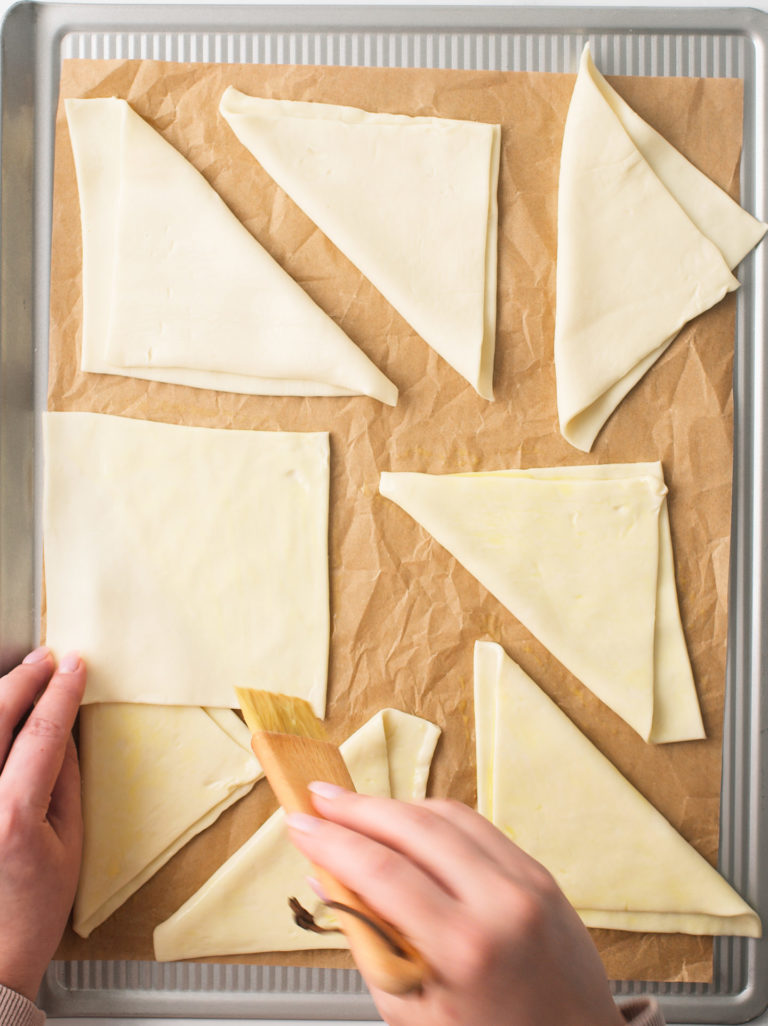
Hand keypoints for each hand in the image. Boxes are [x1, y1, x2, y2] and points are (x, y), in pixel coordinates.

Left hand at [0, 648, 85, 1000]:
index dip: (62, 691)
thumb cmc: (28, 915)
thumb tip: (62, 729)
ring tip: (20, 676)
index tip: (76, 667)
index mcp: (10, 814)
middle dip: (23, 678)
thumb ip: (64, 780)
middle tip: (46, 661)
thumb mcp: (69, 844)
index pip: (41, 730)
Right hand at [287, 788, 623, 1025]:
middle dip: (358, 808)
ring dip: (394, 806)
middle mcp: (501, 904)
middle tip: (320, 799)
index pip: (382, 872)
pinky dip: (435, 817)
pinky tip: (407, 822)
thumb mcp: (412, 1012)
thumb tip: (331, 882)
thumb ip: (369, 942)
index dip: (333, 842)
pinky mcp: (539, 873)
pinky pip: (478, 826)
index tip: (300, 826)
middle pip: (414, 828)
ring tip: (355, 809)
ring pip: (447, 815)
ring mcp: (526, 882)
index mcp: (466, 949)